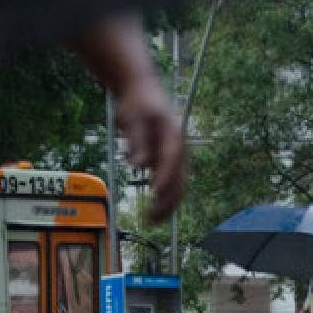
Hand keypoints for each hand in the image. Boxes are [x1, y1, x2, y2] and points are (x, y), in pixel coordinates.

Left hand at [116, 76, 184, 222]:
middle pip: (179, 178)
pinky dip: (165, 198)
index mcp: (173, 135)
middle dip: (167, 200)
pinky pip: (171, 184)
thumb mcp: (133, 118)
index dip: (165, 177)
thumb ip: (136, 141)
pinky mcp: (169, 161)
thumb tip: (137, 166)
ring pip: (178, 185)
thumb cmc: (137, 103)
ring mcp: (176, 156)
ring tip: (153, 220)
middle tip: (152, 218)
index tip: (155, 193)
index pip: (171, 159)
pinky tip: (155, 211)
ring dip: (168, 204)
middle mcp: (179, 149)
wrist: (142, 91)